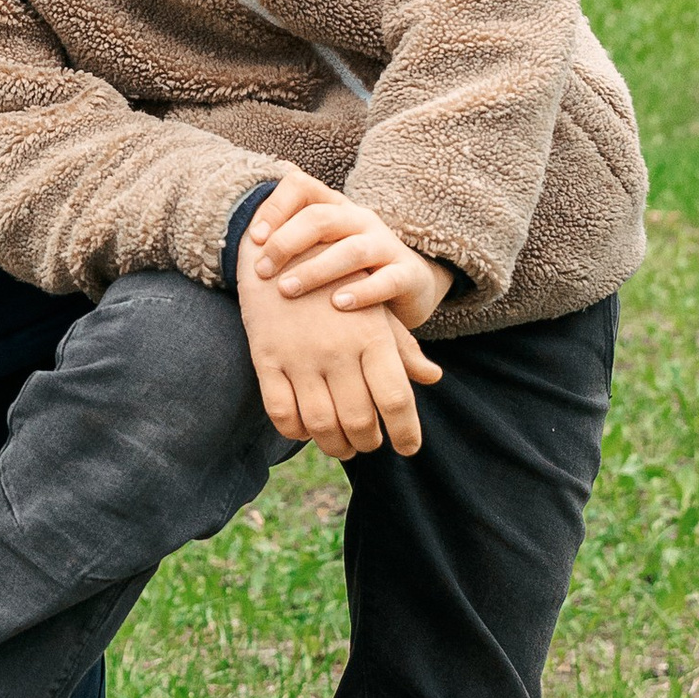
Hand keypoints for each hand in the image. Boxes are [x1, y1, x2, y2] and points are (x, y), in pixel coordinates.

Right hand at [238, 229, 441, 457]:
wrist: (279, 249)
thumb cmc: (337, 282)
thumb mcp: (374, 309)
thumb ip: (402, 347)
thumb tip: (432, 377)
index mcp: (372, 336)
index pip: (396, 400)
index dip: (405, 433)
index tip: (408, 449)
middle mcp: (337, 349)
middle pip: (359, 420)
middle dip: (367, 442)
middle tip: (369, 444)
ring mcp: (299, 355)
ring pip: (319, 424)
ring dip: (334, 445)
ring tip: (342, 446)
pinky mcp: (266, 358)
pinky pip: (280, 412)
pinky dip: (295, 431)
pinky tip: (305, 430)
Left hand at [243, 173, 451, 327]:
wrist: (408, 288)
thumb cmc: (347, 271)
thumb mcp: (318, 251)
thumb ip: (288, 244)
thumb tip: (239, 244)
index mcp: (334, 208)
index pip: (301, 186)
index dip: (275, 207)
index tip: (254, 239)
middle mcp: (360, 220)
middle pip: (321, 218)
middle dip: (286, 243)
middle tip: (262, 271)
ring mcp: (386, 245)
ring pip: (351, 250)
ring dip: (315, 270)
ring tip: (288, 290)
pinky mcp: (407, 275)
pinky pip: (386, 280)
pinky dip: (361, 292)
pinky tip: (337, 304)